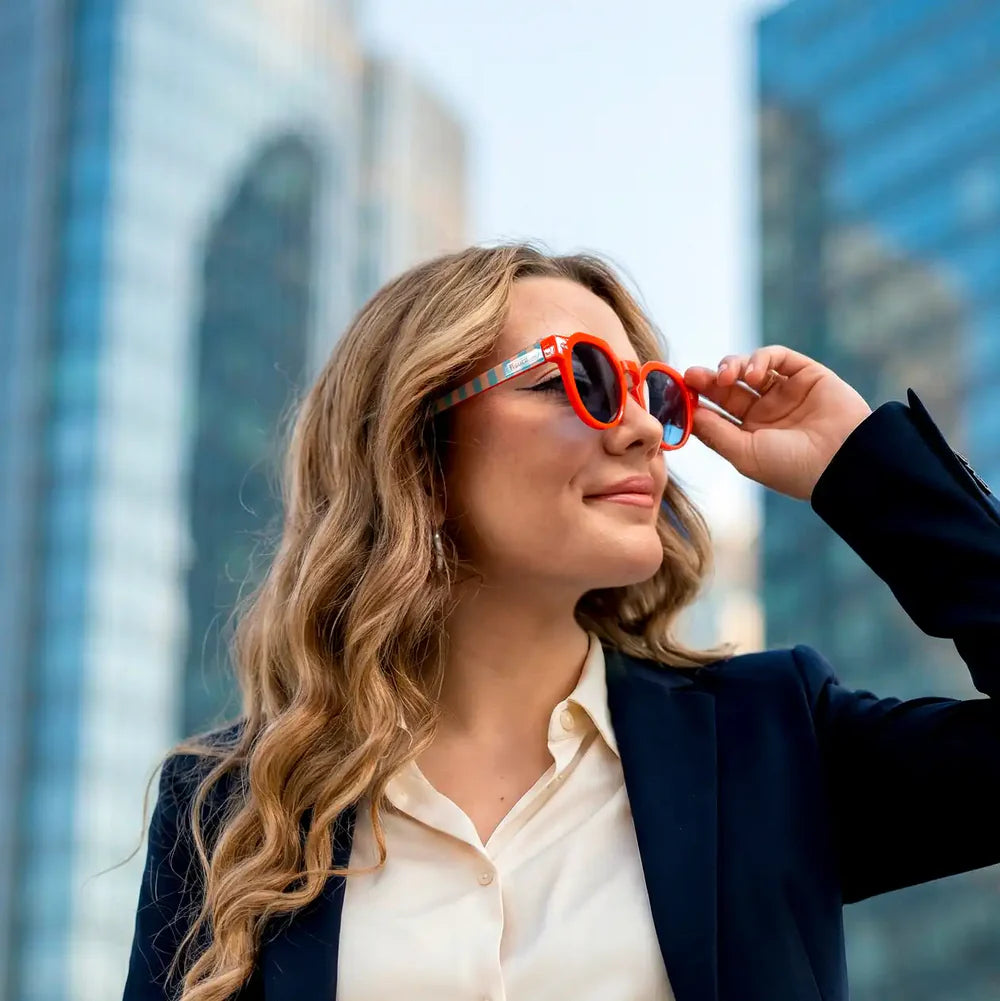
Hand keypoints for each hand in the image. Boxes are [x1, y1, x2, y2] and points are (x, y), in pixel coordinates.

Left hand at [683, 346, 872, 500]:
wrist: (843, 461)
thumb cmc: (792, 467)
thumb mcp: (745, 454)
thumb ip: (715, 433)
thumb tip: (689, 413)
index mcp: (750, 436)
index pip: (716, 412)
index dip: (697, 402)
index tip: (678, 394)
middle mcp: (766, 413)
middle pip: (728, 388)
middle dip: (708, 380)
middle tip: (692, 376)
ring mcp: (785, 392)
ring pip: (748, 369)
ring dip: (731, 367)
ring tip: (727, 377)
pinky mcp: (805, 374)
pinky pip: (776, 357)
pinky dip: (760, 360)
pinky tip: (754, 375)